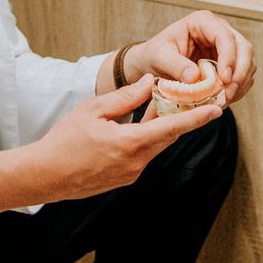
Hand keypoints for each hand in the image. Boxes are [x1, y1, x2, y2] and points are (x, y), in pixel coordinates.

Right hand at [0, 76, 220, 211]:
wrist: (44, 175)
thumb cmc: (64, 140)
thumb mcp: (93, 110)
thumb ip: (126, 97)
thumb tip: (150, 83)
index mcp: (130, 143)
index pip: (172, 128)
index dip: (196, 119)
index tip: (217, 111)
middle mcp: (135, 163)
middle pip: (168, 137)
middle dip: (181, 118)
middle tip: (194, 99)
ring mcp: (130, 174)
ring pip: (156, 146)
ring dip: (162, 127)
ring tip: (162, 105)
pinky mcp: (123, 179)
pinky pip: (143, 155)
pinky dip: (147, 139)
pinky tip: (140, 125)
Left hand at [127, 9, 256, 106]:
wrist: (154, 63)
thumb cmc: (155, 54)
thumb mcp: (159, 57)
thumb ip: (175, 65)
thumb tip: (194, 77)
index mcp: (202, 22)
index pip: (225, 37)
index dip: (229, 58)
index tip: (225, 80)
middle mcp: (219, 30)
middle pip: (244, 48)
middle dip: (240, 72)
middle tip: (230, 93)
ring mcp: (226, 47)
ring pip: (247, 62)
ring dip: (241, 83)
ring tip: (225, 99)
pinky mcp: (228, 62)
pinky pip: (242, 75)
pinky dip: (238, 88)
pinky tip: (226, 98)